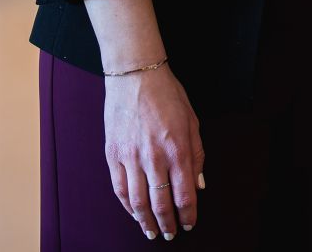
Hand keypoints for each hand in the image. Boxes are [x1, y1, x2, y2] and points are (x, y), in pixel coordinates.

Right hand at [103, 63, 204, 239]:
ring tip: (150, 231)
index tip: (189, 224)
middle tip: (170, 234)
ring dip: (145, 221)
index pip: (184, 194)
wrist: (135, 76)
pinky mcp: (113, 154)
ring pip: (137, 201)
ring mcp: (131, 157)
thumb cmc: (168, 96)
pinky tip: (133, 212)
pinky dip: (126, 205)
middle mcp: (154, 157)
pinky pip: (119, 188)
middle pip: (160, 203)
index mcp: (177, 149)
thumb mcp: (193, 122)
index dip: (188, 215)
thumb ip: (197, 156)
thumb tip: (199, 185)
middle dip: (167, 224)